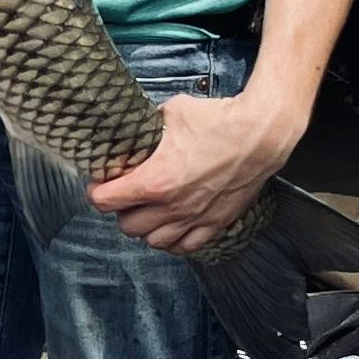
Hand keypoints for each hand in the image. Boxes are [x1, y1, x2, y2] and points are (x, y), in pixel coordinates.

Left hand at [89, 84, 306, 257]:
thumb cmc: (218, 120)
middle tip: (126, 193)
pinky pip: (183, 247)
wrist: (261, 135)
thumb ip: (147, 125)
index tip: (101, 182)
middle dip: (120, 209)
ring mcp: (194, 219)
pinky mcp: (214, 223)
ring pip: (153, 242)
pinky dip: (172, 240)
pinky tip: (172, 224)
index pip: (104, 201)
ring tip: (148, 210)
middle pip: (126, 226)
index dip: (97, 190)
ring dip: (145, 227)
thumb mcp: (171, 111)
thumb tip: (133, 128)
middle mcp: (172, 207)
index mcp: (154, 181)